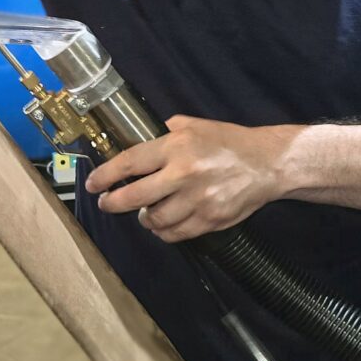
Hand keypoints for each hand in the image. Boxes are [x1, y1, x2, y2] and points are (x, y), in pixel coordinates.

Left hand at [83, 115, 294, 241]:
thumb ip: (166, 132)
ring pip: (155, 220)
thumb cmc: (228, 141)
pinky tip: (162, 224)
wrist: (268, 164)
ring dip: (143, 218)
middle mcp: (184, 175)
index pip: (130, 163)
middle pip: (136, 197)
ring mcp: (198, 201)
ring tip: (143, 211)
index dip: (106, 176)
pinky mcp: (210, 220)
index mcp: (177, 148)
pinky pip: (175, 234)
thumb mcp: (195, 126)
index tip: (93, 184)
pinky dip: (163, 231)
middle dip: (114, 203)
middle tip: (106, 203)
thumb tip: (139, 140)